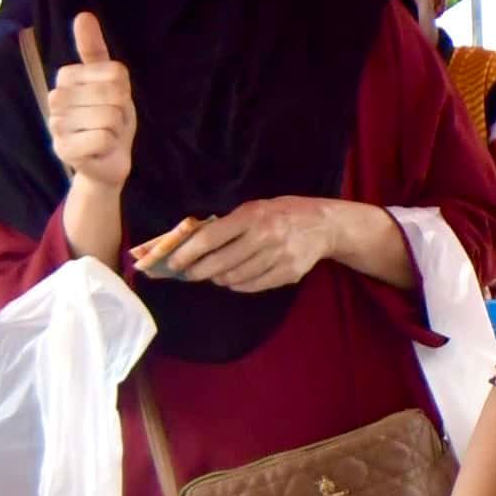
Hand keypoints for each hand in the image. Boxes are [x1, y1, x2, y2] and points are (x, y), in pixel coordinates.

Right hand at [46, 12, 135, 192]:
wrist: (108, 161)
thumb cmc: (110, 118)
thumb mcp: (111, 82)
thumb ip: (95, 50)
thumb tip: (83, 15)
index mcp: (67, 77)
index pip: (114, 72)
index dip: (123, 90)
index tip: (113, 101)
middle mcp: (55, 98)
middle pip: (112, 94)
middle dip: (121, 111)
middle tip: (110, 121)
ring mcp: (56, 124)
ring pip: (108, 117)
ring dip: (116, 129)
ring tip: (105, 134)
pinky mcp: (63, 149)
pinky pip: (102, 137)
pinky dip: (110, 144)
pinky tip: (99, 148)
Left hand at [154, 197, 336, 292]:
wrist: (322, 225)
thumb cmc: (280, 213)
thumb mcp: (254, 208)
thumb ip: (227, 225)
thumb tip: (192, 245)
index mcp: (252, 216)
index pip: (210, 238)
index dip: (187, 253)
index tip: (173, 263)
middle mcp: (265, 236)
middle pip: (219, 262)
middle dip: (198, 271)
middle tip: (189, 274)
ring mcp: (279, 257)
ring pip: (235, 278)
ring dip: (218, 279)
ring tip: (214, 275)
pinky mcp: (289, 274)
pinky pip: (253, 286)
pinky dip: (238, 285)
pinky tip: (234, 279)